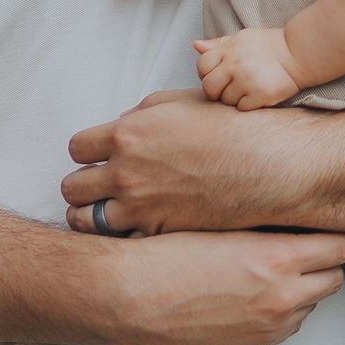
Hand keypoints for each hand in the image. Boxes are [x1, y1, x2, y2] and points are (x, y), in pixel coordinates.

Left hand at [62, 91, 314, 234]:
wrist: (272, 166)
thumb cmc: (232, 128)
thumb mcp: (179, 104)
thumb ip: (141, 115)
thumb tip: (122, 126)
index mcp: (128, 133)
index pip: (77, 149)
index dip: (87, 154)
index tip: (97, 159)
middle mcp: (126, 172)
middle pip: (72, 189)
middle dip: (83, 188)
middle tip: (98, 190)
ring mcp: (141, 207)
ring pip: (87, 221)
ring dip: (94, 217)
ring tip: (110, 215)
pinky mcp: (160, 234)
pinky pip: (122, 240)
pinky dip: (125, 236)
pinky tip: (139, 230)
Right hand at [92, 228, 344, 344]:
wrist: (128, 296)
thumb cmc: (163, 253)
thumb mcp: (217, 221)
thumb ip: (258, 220)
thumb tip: (280, 212)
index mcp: (276, 257)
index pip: (342, 246)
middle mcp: (281, 296)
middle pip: (332, 278)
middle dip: (326, 262)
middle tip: (313, 247)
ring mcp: (269, 328)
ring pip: (307, 305)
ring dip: (299, 289)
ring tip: (271, 272)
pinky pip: (282, 330)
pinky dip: (276, 313)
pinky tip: (250, 297)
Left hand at [195, 28, 303, 109]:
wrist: (298, 54)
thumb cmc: (269, 45)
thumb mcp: (241, 38)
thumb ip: (218, 44)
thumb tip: (196, 46)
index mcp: (228, 50)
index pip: (202, 66)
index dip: (205, 73)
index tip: (216, 76)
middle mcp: (235, 65)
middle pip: (209, 87)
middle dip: (214, 91)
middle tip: (226, 88)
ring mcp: (247, 81)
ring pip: (225, 100)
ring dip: (233, 98)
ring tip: (246, 89)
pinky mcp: (260, 96)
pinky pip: (241, 108)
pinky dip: (246, 105)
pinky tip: (255, 96)